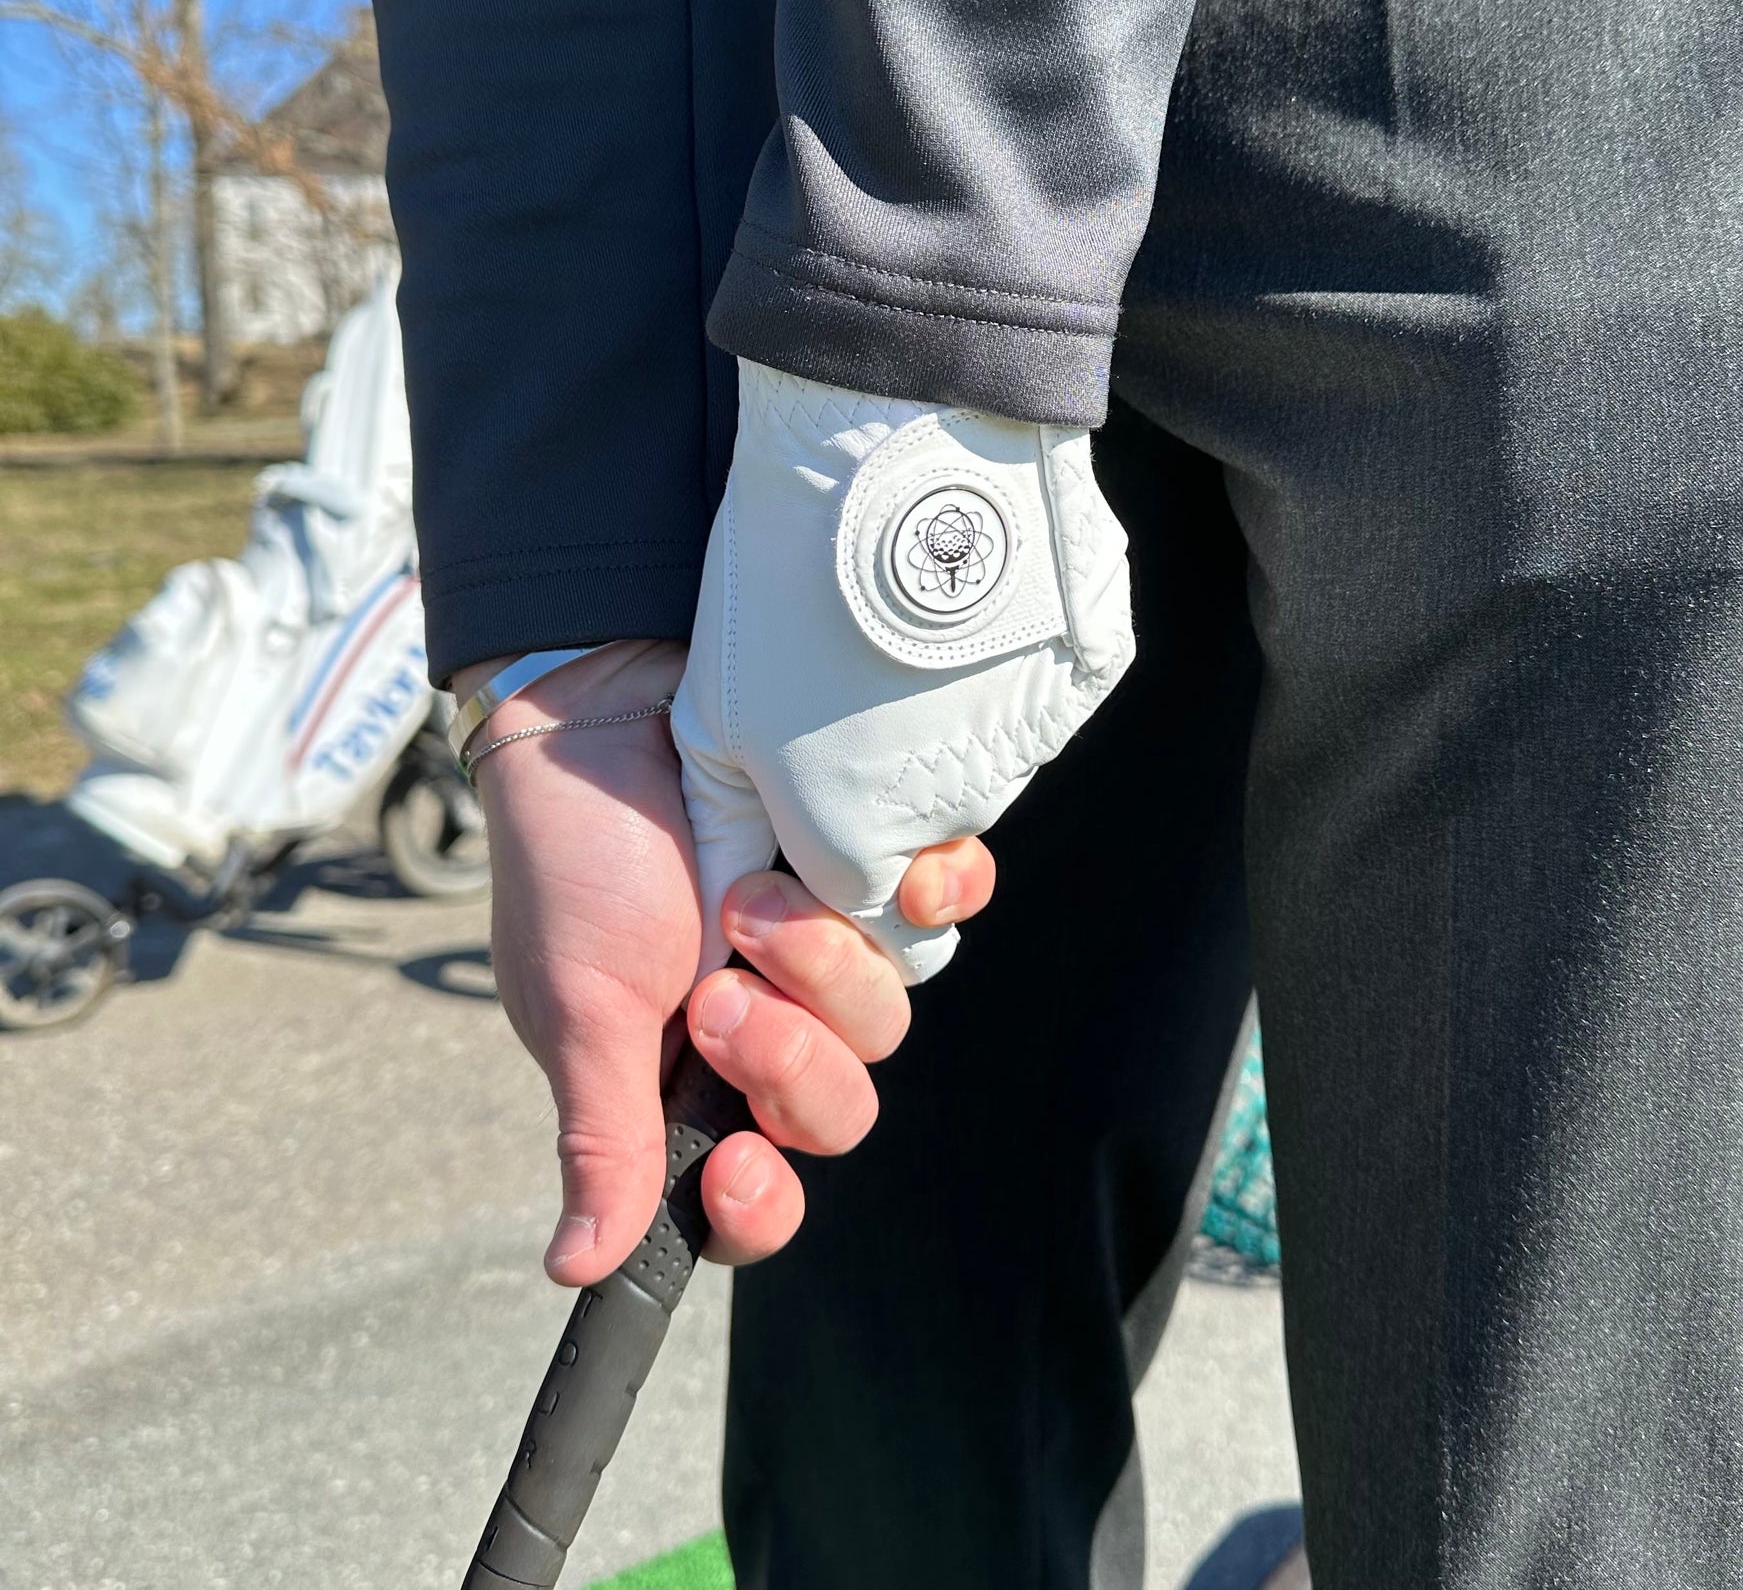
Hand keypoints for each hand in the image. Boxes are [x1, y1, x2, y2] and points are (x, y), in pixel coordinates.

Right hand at [459, 641, 992, 1280]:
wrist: (607, 703)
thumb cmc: (574, 856)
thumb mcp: (577, 1003)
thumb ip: (602, 1133)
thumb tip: (577, 1268)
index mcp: (685, 1080)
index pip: (749, 1192)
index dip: (759, 1204)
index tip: (735, 1164)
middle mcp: (764, 1025)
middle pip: (837, 1109)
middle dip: (789, 1060)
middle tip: (722, 993)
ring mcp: (823, 948)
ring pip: (888, 1015)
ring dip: (829, 968)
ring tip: (756, 898)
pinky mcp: (869, 870)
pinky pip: (939, 915)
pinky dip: (933, 898)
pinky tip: (899, 873)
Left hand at [672, 363, 1133, 983]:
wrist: (896, 438)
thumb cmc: (781, 575)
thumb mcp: (714, 708)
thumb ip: (728, 821)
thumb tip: (732, 883)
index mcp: (859, 838)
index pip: (862, 909)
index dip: (834, 864)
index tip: (810, 788)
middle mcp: (958, 813)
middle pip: (930, 845)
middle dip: (894, 800)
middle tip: (851, 691)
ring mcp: (1032, 743)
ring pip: (986, 767)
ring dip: (948, 723)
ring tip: (894, 622)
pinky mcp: (1088, 678)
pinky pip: (1039, 698)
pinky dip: (1003, 662)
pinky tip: (959, 596)